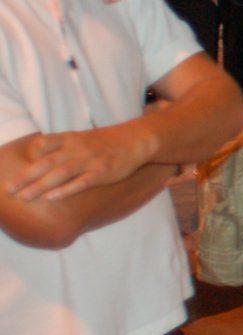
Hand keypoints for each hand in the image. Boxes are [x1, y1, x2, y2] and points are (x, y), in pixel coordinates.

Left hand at [7, 123, 155, 201]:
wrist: (137, 140)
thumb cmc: (108, 141)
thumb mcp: (83, 137)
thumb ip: (61, 144)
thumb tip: (37, 150)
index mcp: (71, 139)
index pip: (43, 146)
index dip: (26, 158)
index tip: (10, 169)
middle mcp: (77, 149)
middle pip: (46, 163)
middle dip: (25, 177)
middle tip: (8, 189)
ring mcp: (90, 161)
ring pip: (60, 174)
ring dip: (39, 186)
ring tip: (23, 197)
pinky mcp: (102, 173)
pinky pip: (81, 182)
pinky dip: (65, 190)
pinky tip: (51, 198)